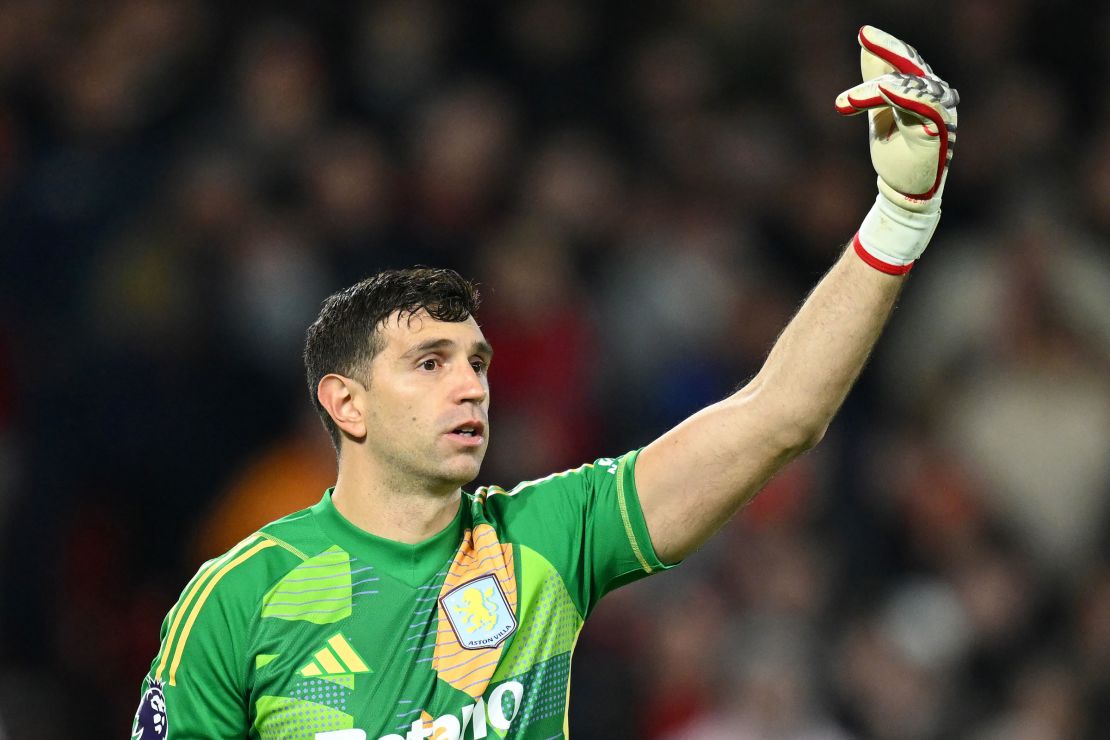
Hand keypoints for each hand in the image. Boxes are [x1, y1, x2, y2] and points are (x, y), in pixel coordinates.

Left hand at [835, 26, 958, 272]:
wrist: (902, 191)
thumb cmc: (896, 151)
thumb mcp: (879, 110)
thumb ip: (876, 79)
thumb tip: (866, 44)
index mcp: (923, 90)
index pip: (907, 59)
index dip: (887, 45)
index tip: (863, 33)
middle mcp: (937, 97)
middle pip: (913, 65)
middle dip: (888, 50)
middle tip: (864, 37)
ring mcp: (940, 113)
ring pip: (912, 85)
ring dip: (878, 86)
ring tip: (847, 100)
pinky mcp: (938, 130)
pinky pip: (923, 104)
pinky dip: (902, 95)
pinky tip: (882, 89)